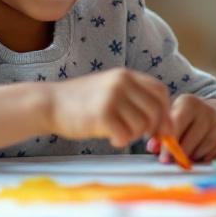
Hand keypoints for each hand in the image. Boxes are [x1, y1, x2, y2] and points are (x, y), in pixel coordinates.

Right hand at [45, 68, 168, 147]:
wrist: (49, 103)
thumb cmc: (81, 101)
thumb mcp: (110, 88)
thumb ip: (134, 97)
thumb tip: (163, 121)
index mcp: (126, 75)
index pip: (160, 92)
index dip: (165, 111)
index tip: (162, 127)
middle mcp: (122, 83)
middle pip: (156, 110)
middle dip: (154, 128)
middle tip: (144, 138)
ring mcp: (112, 98)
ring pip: (142, 125)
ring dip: (133, 135)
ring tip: (119, 133)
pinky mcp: (102, 115)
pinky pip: (126, 135)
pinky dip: (121, 141)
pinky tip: (111, 137)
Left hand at [147, 96, 215, 162]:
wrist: (211, 113)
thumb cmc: (184, 119)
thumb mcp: (171, 119)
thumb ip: (160, 133)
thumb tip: (152, 148)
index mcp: (188, 102)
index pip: (176, 125)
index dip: (169, 144)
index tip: (163, 159)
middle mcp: (205, 109)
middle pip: (189, 140)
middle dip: (179, 154)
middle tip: (170, 162)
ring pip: (200, 150)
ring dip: (189, 157)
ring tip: (184, 153)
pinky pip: (210, 154)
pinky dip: (200, 157)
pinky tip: (196, 152)